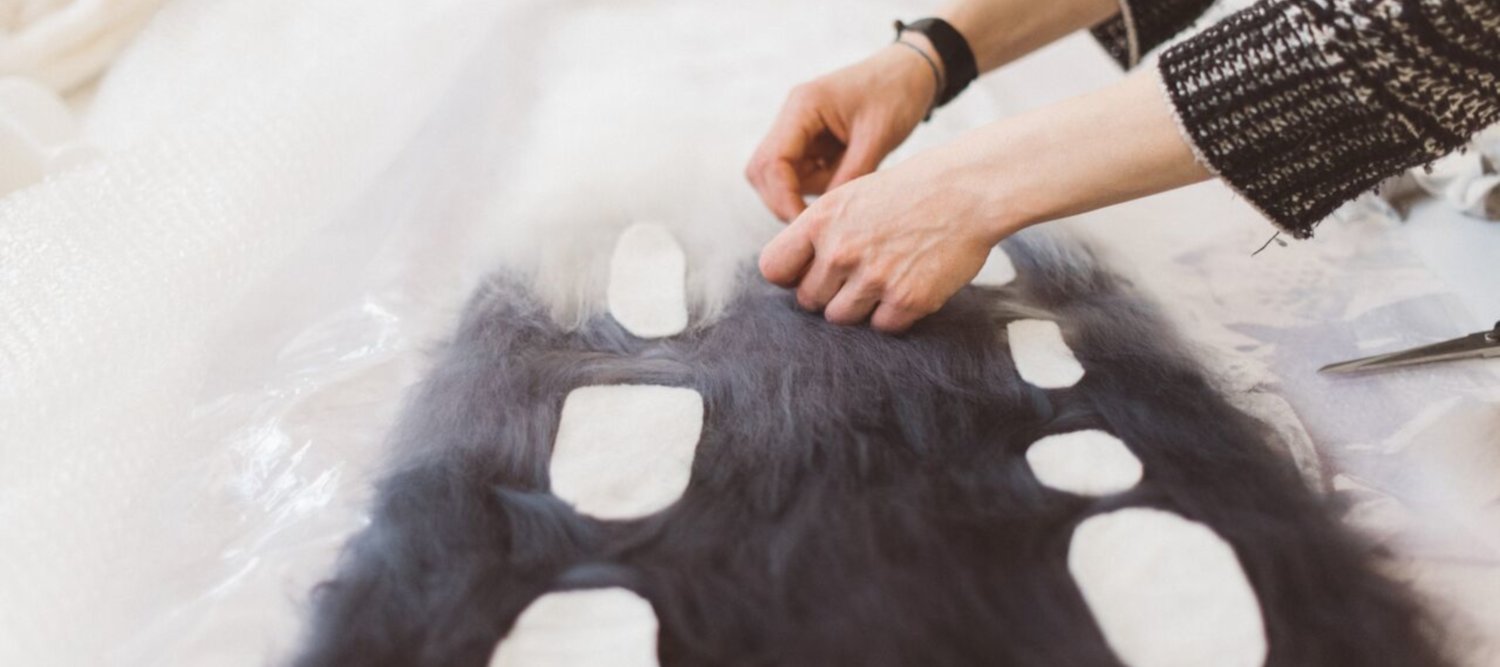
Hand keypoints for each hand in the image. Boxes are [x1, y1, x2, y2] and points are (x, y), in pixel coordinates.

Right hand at [745, 39, 939, 221]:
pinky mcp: (810, 142)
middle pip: (763, 172)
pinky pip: (800, 175)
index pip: (771, 161)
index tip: (807, 224)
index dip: (783, 199)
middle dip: (784, 201)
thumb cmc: (897, 93)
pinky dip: (818, 188)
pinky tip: (846, 181)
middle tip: (818, 222)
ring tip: (846, 190)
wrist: (911, 72)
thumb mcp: (878, 137)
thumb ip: (851, 176)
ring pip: (779, 178)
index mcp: (803, 107)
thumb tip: (826, 217)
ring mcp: (798, 131)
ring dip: (804, 194)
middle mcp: (792, 117)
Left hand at [757, 147, 1007, 332]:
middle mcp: (840, 251)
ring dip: (859, 307)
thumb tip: (794, 272)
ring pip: (841, 318)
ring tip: (885, 278)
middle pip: (809, 300)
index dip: (790, 275)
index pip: (774, 268)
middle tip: (860, 274)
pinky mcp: (906, 300)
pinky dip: (893, 315)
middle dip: (828, 293)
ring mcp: (873, 278)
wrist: (967, 190)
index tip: (807, 274)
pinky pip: (881, 327)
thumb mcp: (851, 196)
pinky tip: (908, 286)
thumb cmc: (909, 192)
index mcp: (820, 220)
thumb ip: (819, 232)